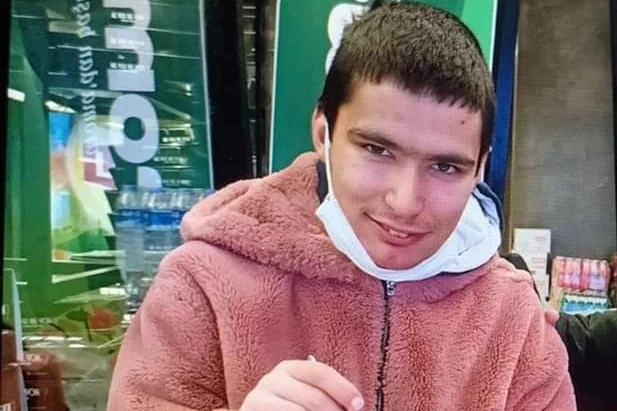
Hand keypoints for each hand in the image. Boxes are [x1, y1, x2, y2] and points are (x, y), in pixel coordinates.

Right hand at [239, 359, 364, 410]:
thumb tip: (355, 404)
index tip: (358, 405)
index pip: (320, 372)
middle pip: (314, 397)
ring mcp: (259, 396)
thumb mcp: (306, 398)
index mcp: (290, 369)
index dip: (342, 388)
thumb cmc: (287, 409)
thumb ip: (326, 397)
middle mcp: (272, 378)